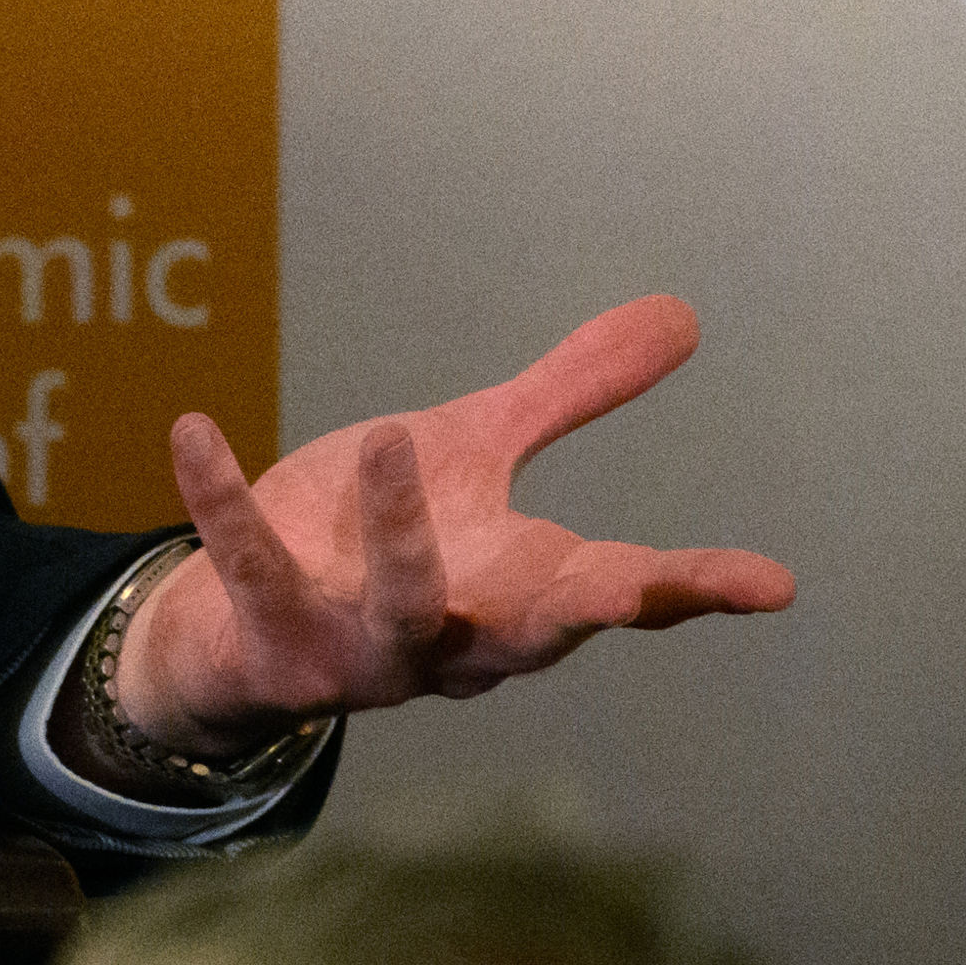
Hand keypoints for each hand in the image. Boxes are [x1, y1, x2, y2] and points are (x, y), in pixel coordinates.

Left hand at [112, 293, 793, 755]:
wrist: (243, 620)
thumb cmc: (379, 531)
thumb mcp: (474, 447)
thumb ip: (569, 392)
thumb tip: (683, 314)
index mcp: (519, 588)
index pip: (623, 593)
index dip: (696, 590)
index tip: (773, 584)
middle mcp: (457, 636)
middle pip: (539, 634)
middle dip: (588, 613)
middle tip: (636, 589)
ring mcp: (366, 650)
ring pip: (402, 610)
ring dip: (401, 534)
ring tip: (391, 437)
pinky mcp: (274, 640)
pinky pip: (249, 570)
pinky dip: (222, 503)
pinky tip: (193, 431)